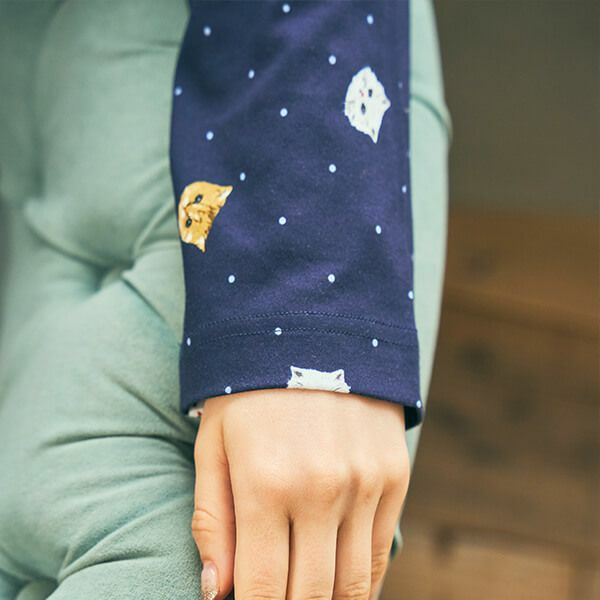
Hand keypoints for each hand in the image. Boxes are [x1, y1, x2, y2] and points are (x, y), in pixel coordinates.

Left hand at [192, 388, 409, 598]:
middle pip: (309, 596)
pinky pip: (380, 552)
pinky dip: (360, 579)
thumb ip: (213, 520)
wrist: (314, 329)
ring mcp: (365, 483)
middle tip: (275, 597)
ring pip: (351, 586)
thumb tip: (217, 592)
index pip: (261, 591)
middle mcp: (321, 490)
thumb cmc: (249, 390)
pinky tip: (339, 579)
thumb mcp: (214, 443)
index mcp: (265, 484)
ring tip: (305, 590)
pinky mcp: (394, 474)